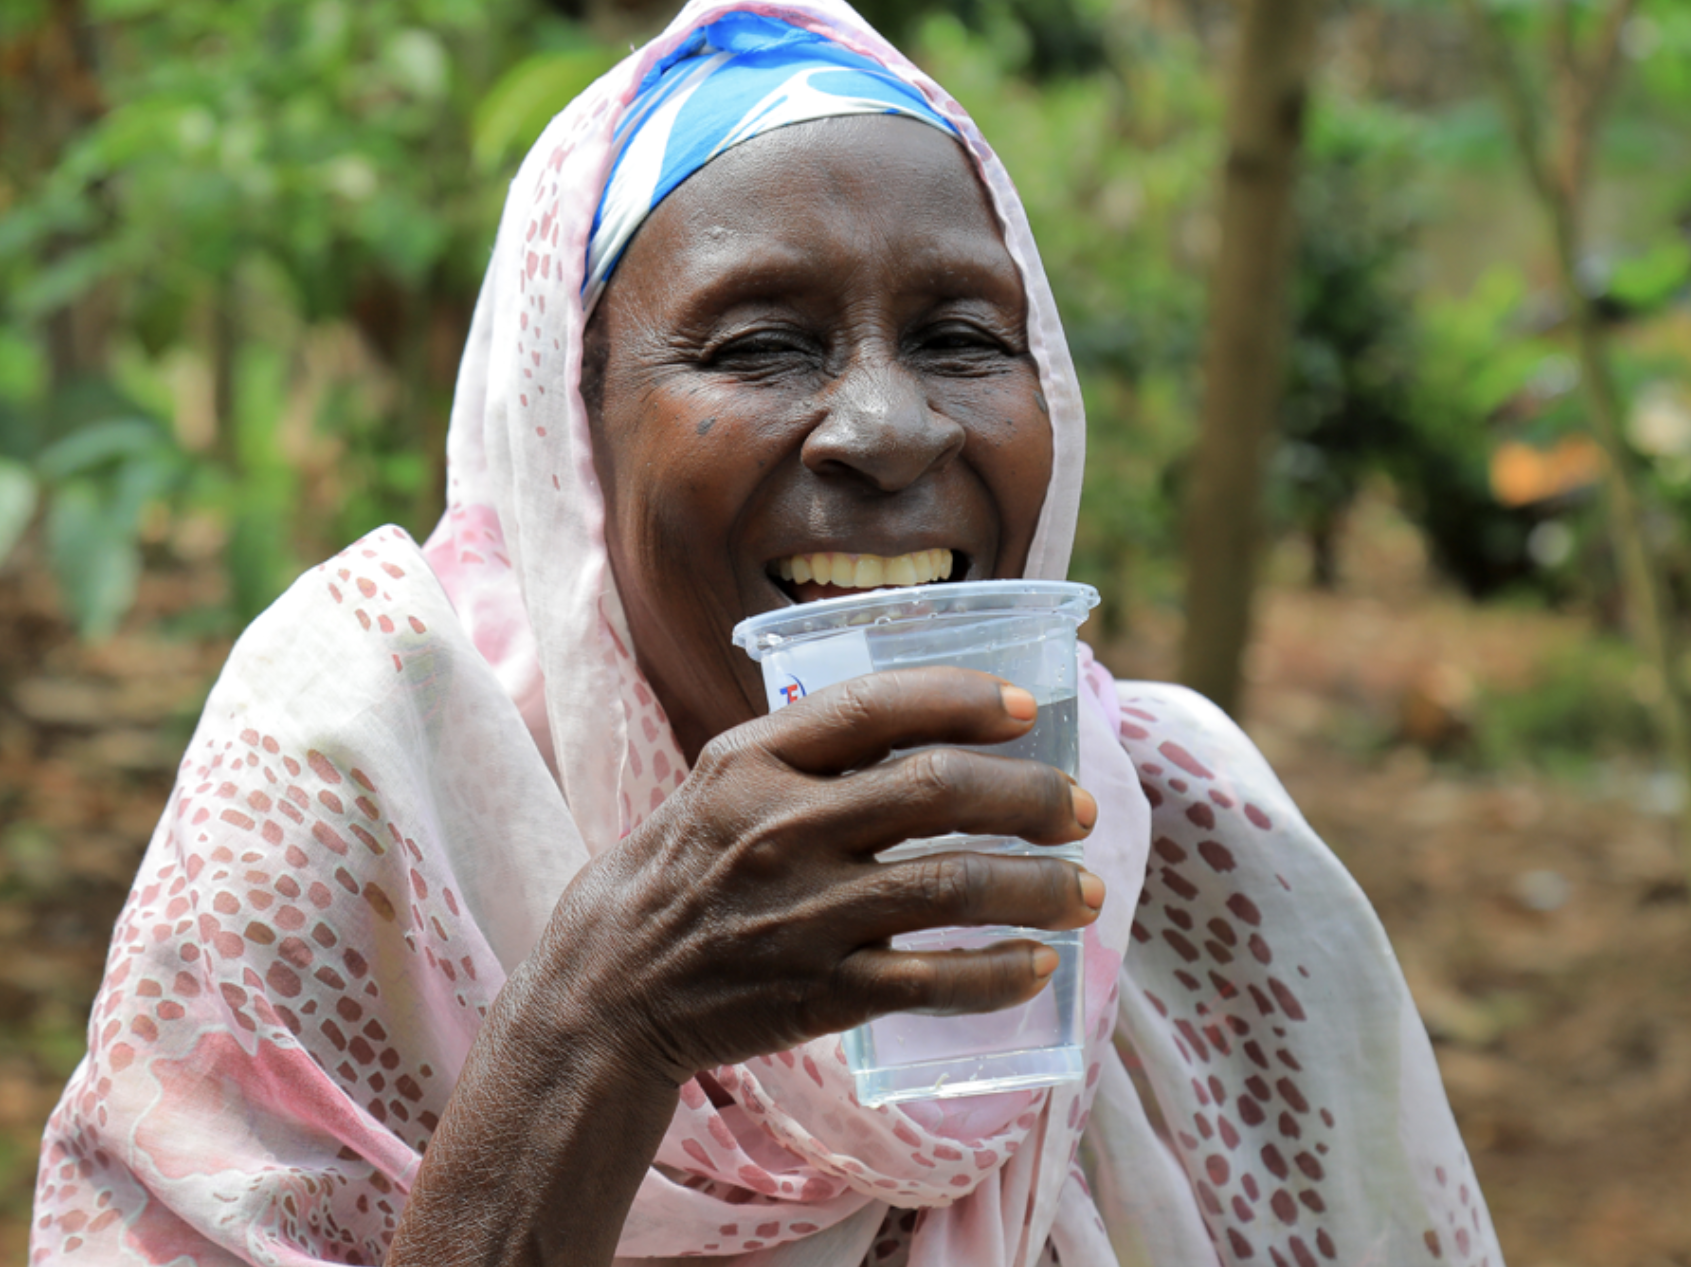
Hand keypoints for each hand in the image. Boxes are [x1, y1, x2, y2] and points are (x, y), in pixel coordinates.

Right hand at [523, 666, 1103, 1088]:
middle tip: (1080, 809)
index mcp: (753, 759)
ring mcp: (801, 912)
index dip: (962, 698)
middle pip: (935, 790)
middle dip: (1029, 795)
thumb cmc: (684, 871)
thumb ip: (812, 751)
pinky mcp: (816, 992)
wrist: (604, 988)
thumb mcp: (723, 782)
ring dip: (1037, 886)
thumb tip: (938, 723)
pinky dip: (995, 973)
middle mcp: (780, 827)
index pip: (875, 705)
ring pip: (950, 885)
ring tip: (1085, 891)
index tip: (1024, 708)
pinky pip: (929, 981)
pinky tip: (1037, 966)